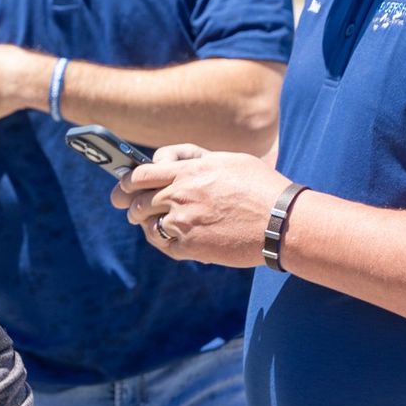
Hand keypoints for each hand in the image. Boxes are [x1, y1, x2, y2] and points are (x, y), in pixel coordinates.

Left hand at [113, 144, 290, 267]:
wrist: (282, 223)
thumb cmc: (261, 187)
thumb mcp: (228, 159)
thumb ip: (194, 158)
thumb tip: (167, 160)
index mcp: (188, 171)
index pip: (140, 174)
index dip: (127, 181)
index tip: (123, 185)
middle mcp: (180, 195)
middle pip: (137, 200)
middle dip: (130, 203)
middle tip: (129, 207)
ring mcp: (183, 223)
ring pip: (147, 223)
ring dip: (146, 222)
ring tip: (150, 222)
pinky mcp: (191, 247)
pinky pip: (162, 244)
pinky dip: (161, 240)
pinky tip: (167, 237)